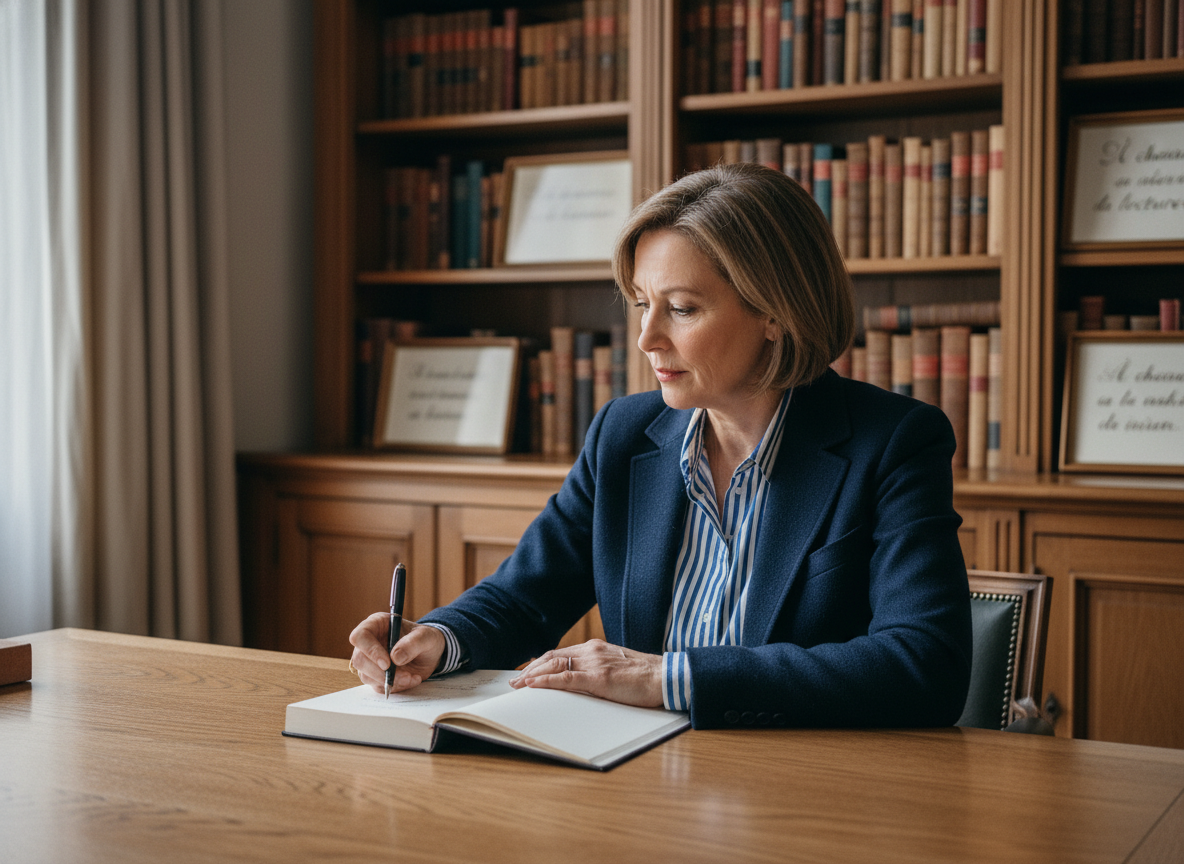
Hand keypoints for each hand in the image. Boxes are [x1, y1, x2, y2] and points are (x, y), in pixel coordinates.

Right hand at [348, 613, 445, 693]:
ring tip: (412, 677)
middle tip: (405, 675)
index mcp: (376, 625)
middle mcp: (368, 642)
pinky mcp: (375, 676)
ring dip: (390, 681)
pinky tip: (411, 680)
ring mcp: (369, 660)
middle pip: (359, 660)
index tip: (387, 664)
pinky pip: (378, 686)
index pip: (360, 636)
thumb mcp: (426, 636)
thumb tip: (395, 658)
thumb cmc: (425, 638)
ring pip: (366, 676)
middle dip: (381, 672)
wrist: (429, 653)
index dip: (370, 650)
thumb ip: (413, 643)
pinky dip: (395, 687)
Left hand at [509, 639, 663, 707]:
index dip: (540, 663)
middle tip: (515, 681)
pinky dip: (547, 681)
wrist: (665, 677)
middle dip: (530, 669)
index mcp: (595, 648)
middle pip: (552, 657)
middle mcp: (591, 651)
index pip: (560, 653)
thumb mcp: (616, 669)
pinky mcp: (599, 677)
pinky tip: (534, 686)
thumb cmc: (645, 677)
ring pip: (554, 665)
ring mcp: (594, 663)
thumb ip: (598, 671)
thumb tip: (580, 683)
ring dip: (532, 675)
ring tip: (518, 686)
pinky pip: (566, 678)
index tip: (527, 673)